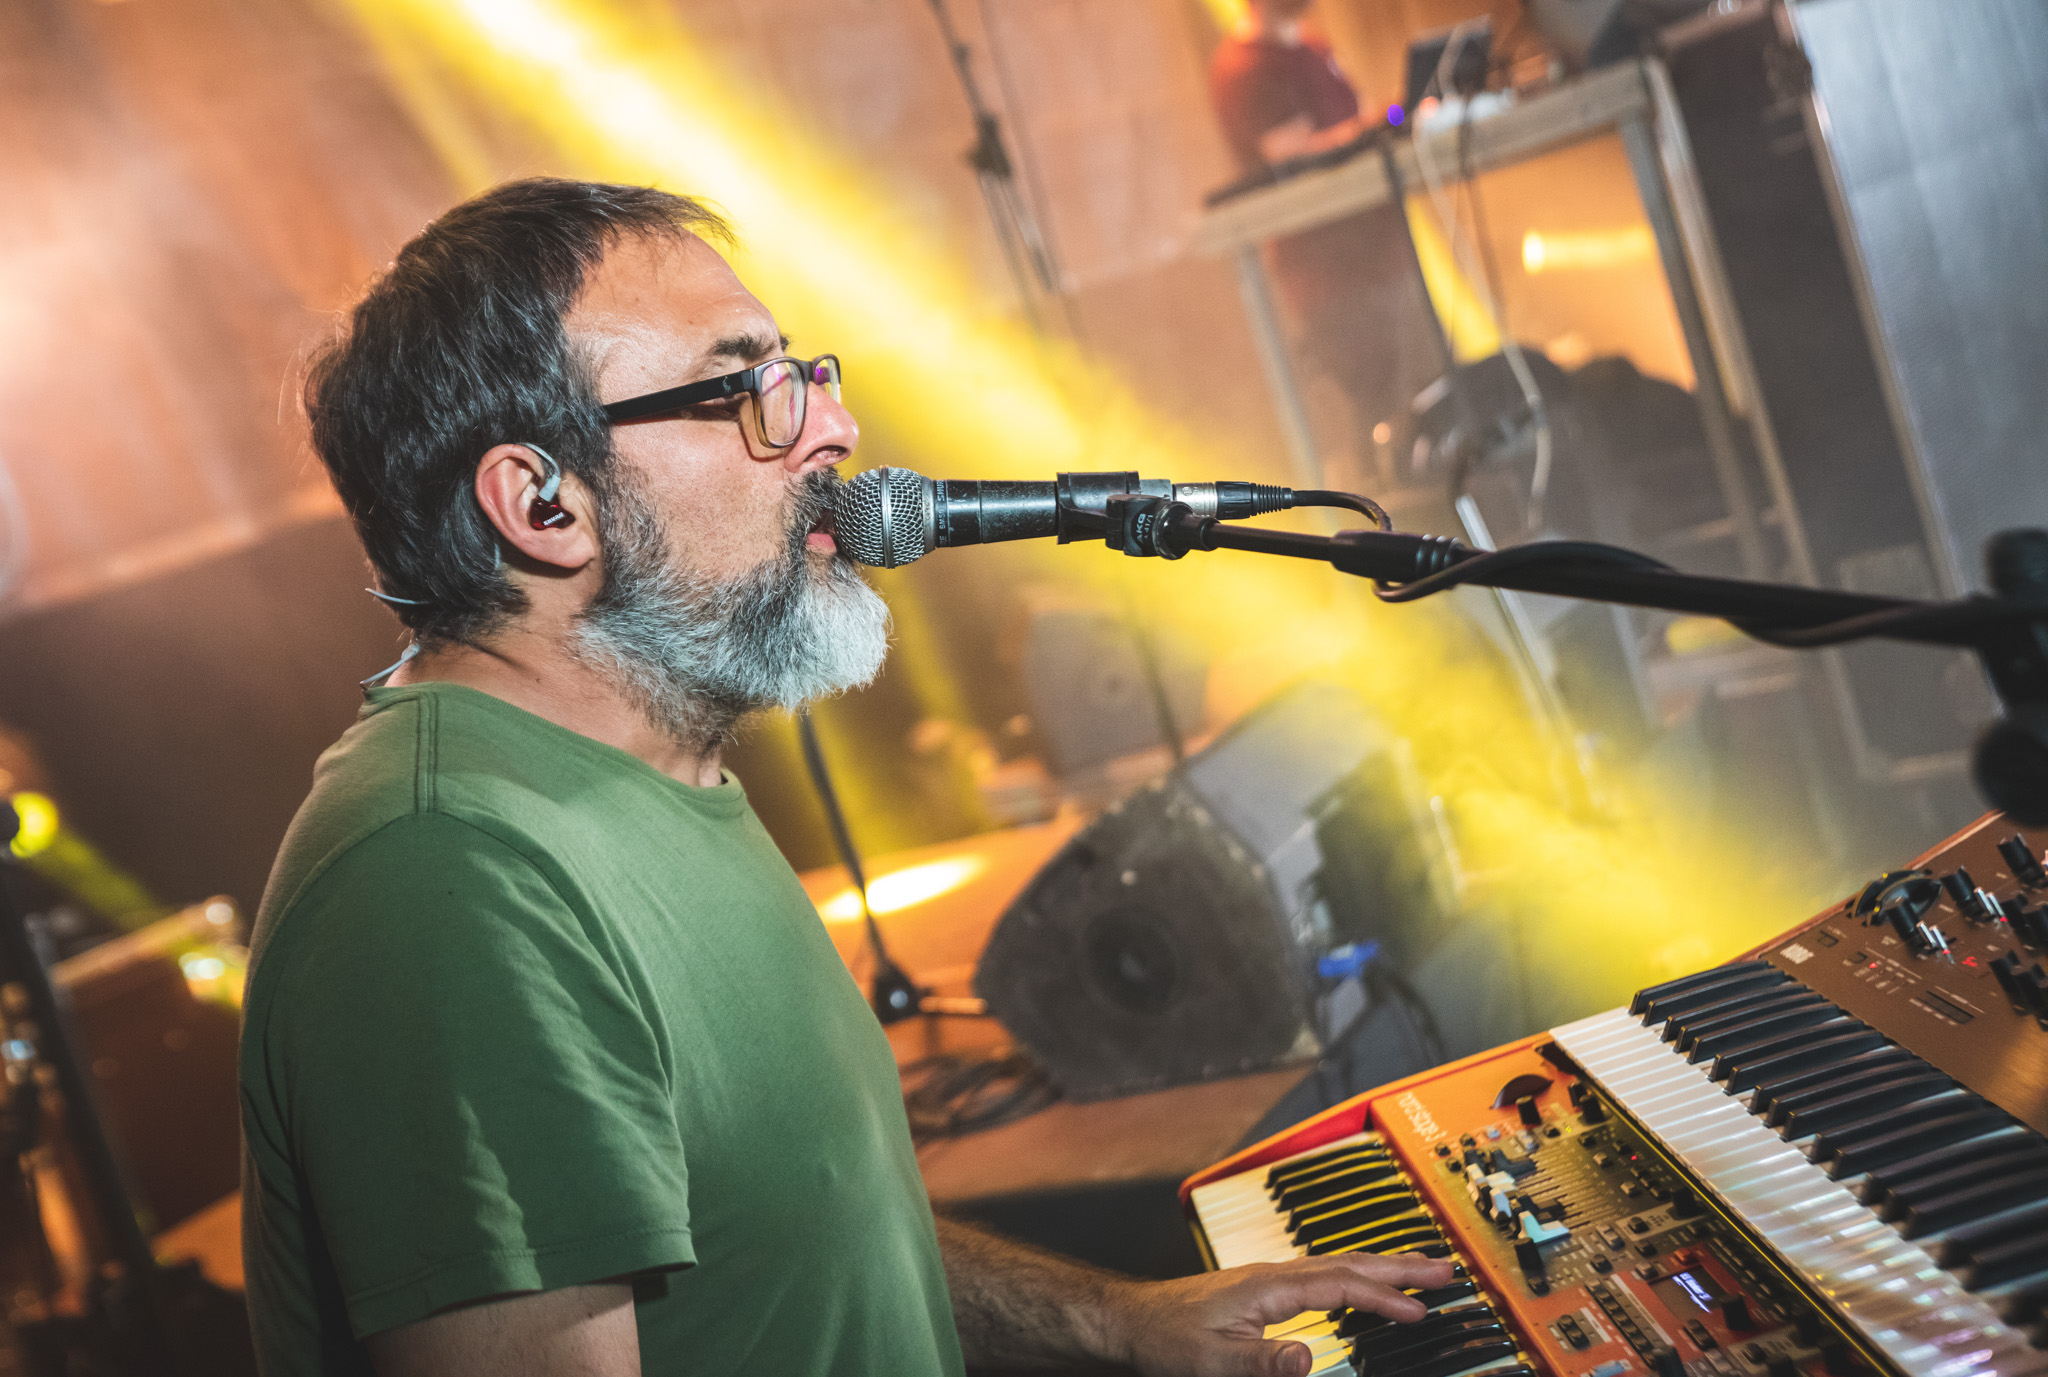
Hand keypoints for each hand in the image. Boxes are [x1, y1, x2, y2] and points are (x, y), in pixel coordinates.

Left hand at [1100, 1251, 1456, 1376]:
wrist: (1133, 1321)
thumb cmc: (1168, 1338)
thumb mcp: (1214, 1361)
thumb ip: (1263, 1362)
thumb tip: (1309, 1359)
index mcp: (1268, 1286)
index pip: (1339, 1285)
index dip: (1382, 1297)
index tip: (1420, 1310)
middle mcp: (1274, 1274)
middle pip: (1348, 1263)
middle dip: (1398, 1265)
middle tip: (1445, 1268)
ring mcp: (1270, 1278)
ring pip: (1338, 1265)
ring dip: (1381, 1265)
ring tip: (1421, 1268)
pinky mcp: (1264, 1288)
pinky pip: (1324, 1275)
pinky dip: (1355, 1275)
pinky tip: (1363, 1284)